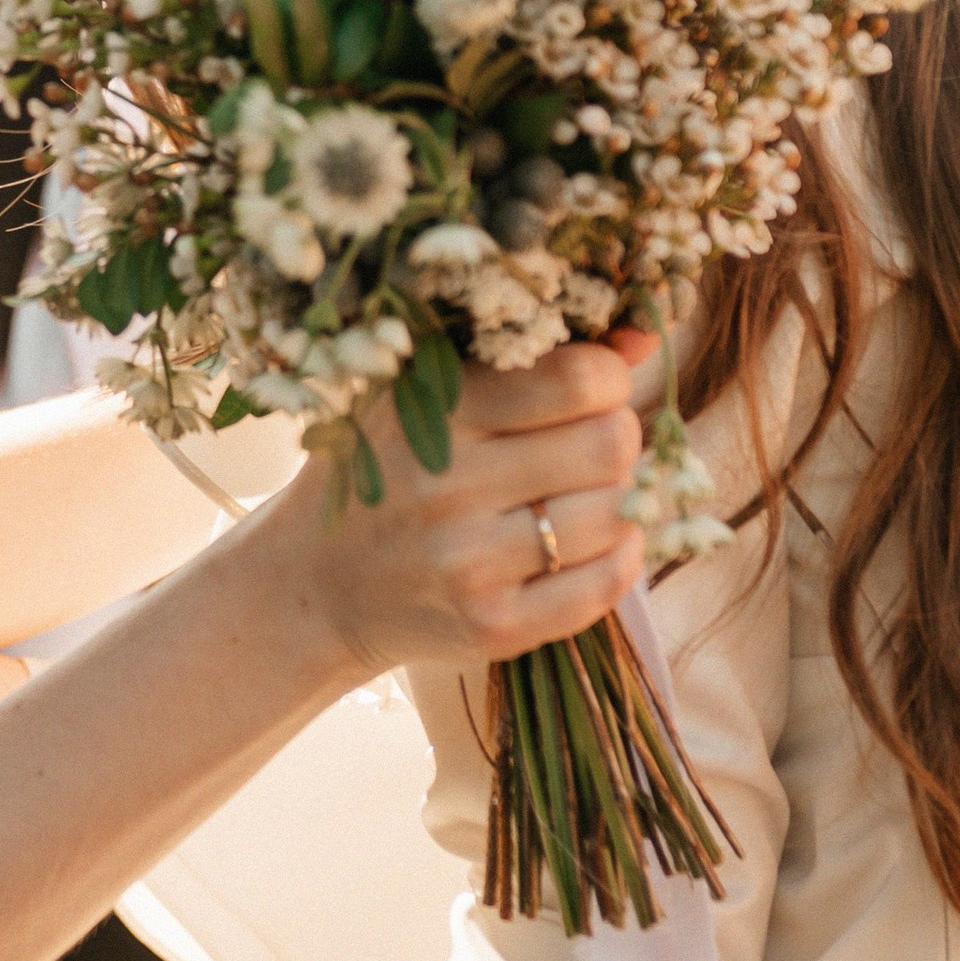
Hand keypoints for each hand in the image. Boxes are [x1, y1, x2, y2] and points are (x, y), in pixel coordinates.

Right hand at [284, 338, 648, 683]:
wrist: (316, 582)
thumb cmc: (389, 466)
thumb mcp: (427, 391)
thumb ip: (530, 356)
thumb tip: (643, 333)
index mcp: (434, 409)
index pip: (582, 379)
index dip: (606, 378)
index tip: (586, 390)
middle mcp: (449, 487)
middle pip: (611, 445)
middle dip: (615, 437)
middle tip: (582, 445)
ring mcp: (470, 564)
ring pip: (617, 514)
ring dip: (617, 500)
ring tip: (578, 494)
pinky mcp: (493, 628)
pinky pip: (606, 584)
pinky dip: (618, 556)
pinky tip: (586, 543)